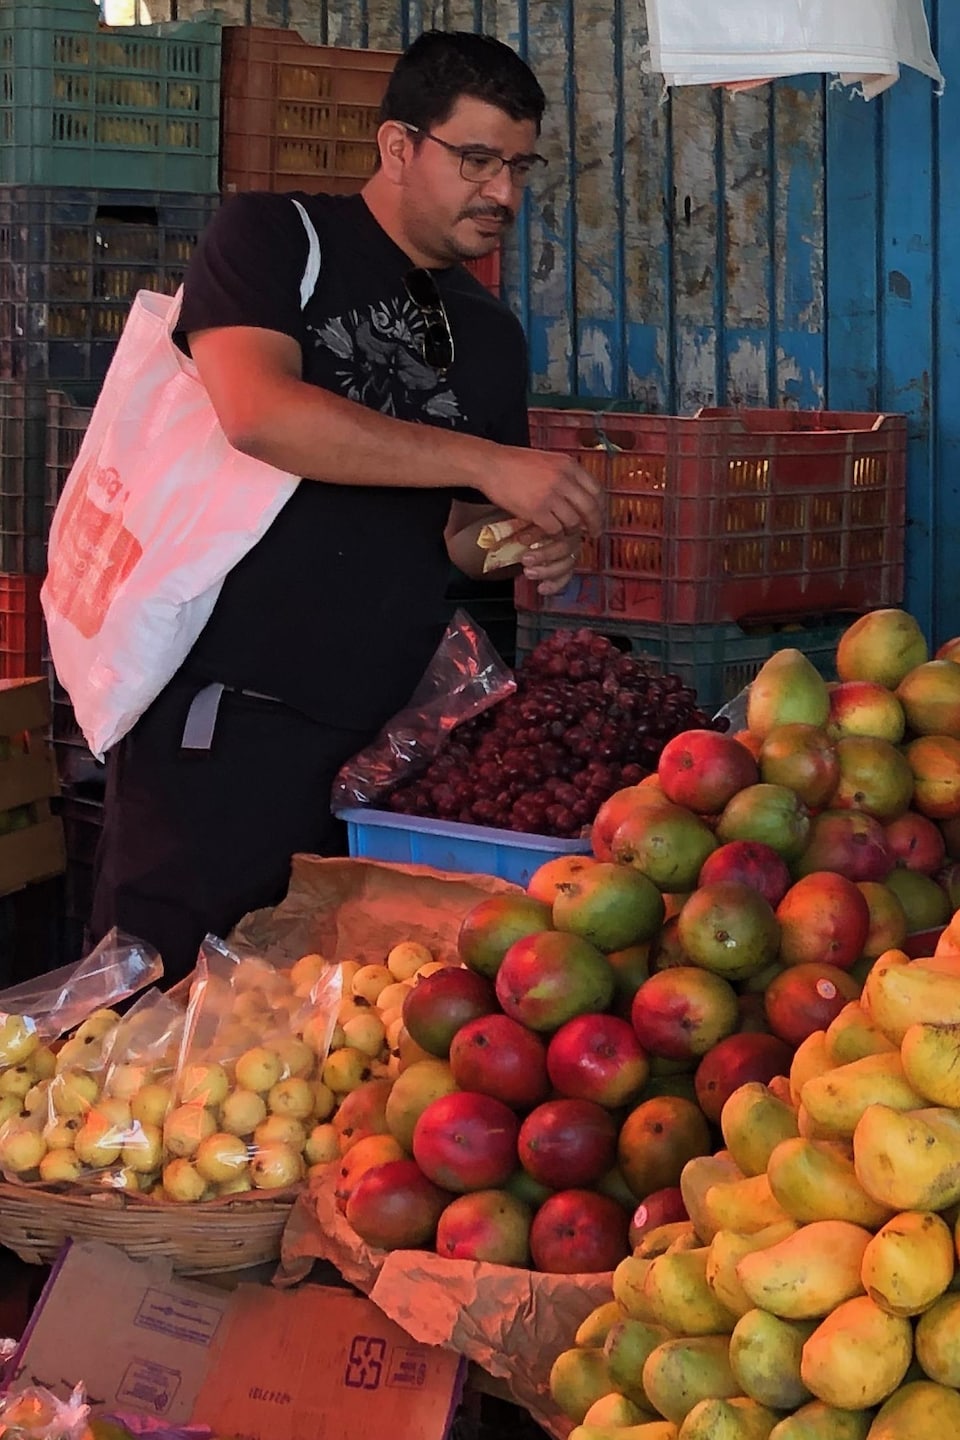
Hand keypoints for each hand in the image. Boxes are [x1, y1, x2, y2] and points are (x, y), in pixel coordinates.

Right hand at [483, 448, 603, 538]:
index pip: (596, 489)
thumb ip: (565, 473)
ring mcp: (551, 496)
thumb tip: (580, 492)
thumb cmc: (516, 462)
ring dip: (571, 530)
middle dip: (595, 524)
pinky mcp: (537, 511)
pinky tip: (550, 534)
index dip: (601, 506)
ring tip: (567, 533)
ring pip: (573, 521)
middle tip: (594, 533)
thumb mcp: (548, 459)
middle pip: (590, 508)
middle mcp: (564, 479)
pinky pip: (555, 529)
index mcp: (569, 465)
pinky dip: (555, 535)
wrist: (491, 464)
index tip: (600, 515)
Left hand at [512, 524, 583, 595]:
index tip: (521, 539)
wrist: (531, 529)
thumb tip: (510, 527)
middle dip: (544, 554)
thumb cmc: (530, 521)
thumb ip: (523, 521)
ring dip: (547, 570)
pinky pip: (566, 577)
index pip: (556, 525)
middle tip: (526, 559)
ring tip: (529, 573)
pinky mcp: (568, 566)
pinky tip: (541, 588)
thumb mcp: (526, 517)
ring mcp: (571, 550)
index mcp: (561, 518)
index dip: (538, 534)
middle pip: (565, 546)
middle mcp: (571, 534)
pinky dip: (554, 584)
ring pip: (566, 563)